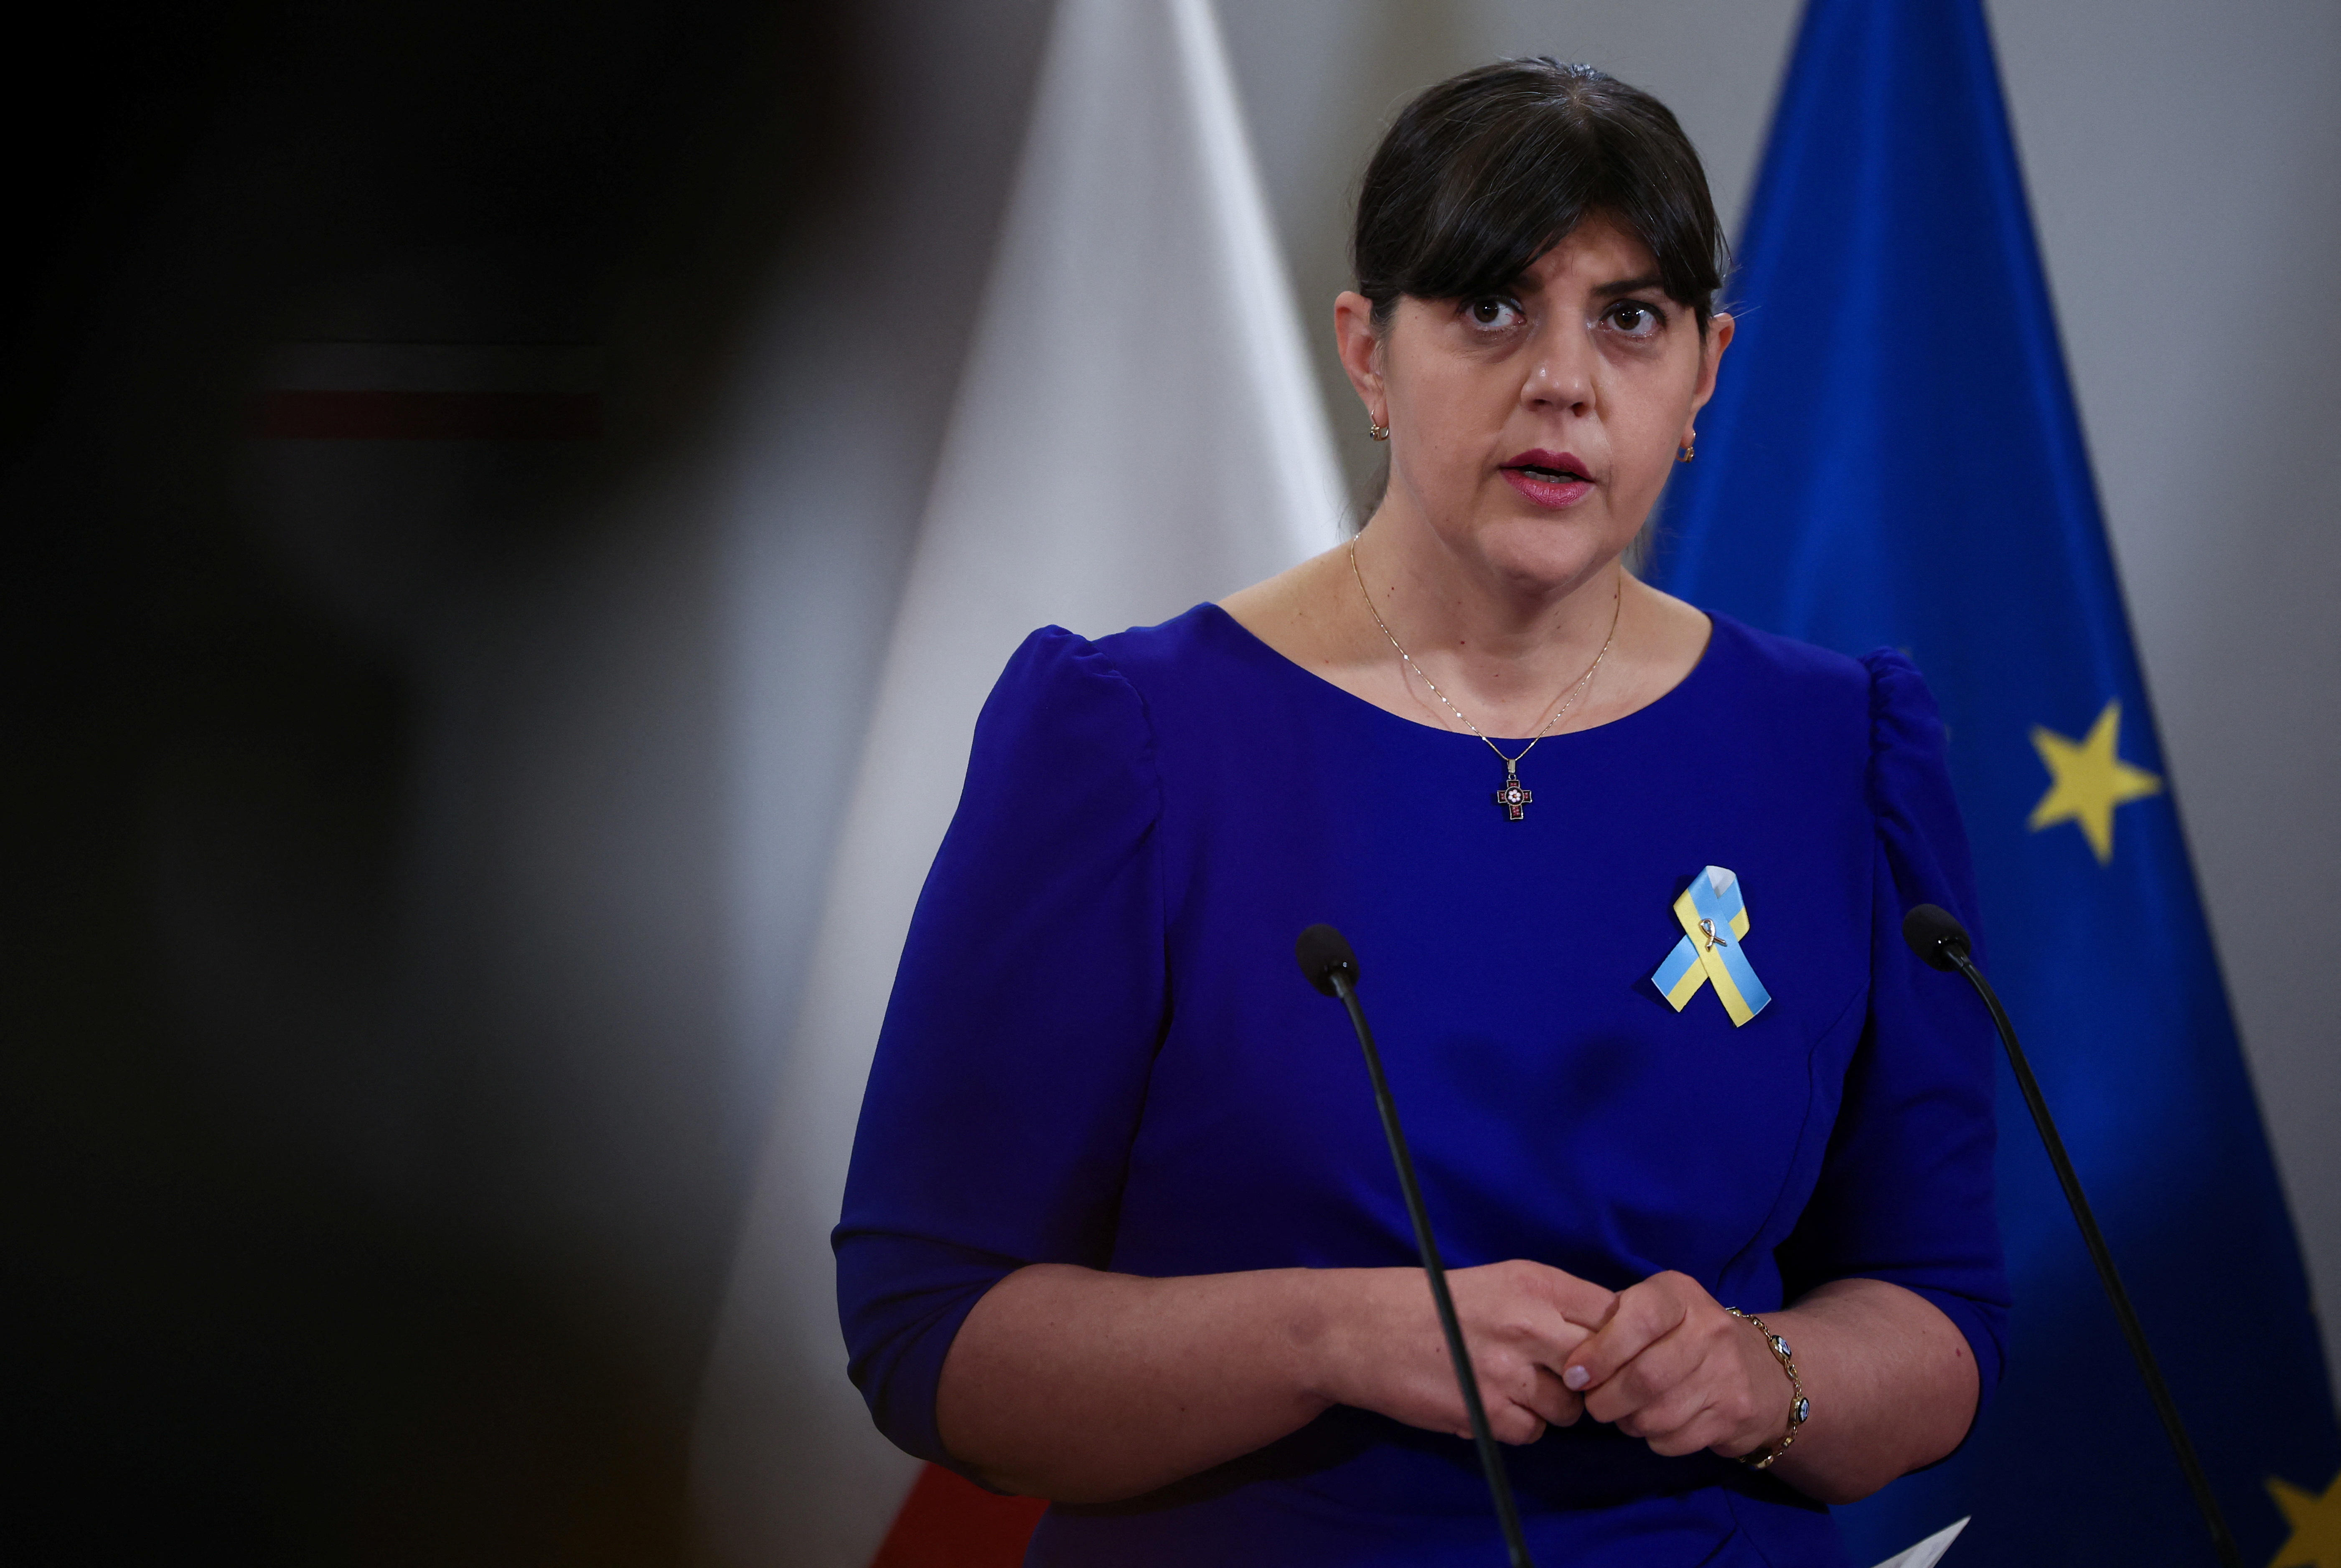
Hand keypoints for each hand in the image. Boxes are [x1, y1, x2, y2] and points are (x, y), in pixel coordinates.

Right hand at [1319, 1260, 1615, 1444]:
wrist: (1359, 1330)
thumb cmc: (1430, 1303)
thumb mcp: (1497, 1282)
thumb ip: (1551, 1305)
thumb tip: (1607, 1340)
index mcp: (1532, 1281)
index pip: (1613, 1313)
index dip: (1616, 1339)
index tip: (1601, 1350)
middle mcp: (1526, 1322)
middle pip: (1601, 1365)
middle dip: (1591, 1379)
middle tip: (1565, 1379)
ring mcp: (1506, 1370)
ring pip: (1570, 1407)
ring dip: (1551, 1406)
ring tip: (1517, 1390)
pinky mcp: (1485, 1411)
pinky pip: (1533, 1432)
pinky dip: (1519, 1426)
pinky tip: (1492, 1405)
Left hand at [1559, 1271, 1789, 1458]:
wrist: (1762, 1371)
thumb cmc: (1684, 1337)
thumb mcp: (1653, 1311)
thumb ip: (1612, 1326)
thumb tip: (1573, 1367)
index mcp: (1681, 1295)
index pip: (1639, 1319)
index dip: (1600, 1352)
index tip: (1575, 1374)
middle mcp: (1711, 1329)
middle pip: (1645, 1377)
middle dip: (1606, 1399)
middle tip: (1594, 1404)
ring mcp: (1728, 1374)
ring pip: (1657, 1414)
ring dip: (1628, 1421)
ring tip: (1625, 1412)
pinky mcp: (1735, 1415)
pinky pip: (1675, 1439)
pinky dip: (1654, 1438)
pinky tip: (1656, 1424)